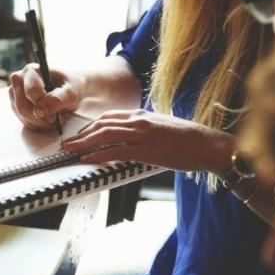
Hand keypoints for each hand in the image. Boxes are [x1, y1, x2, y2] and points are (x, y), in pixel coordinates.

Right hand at [9, 63, 83, 130]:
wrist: (69, 92)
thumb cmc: (70, 87)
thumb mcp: (71, 92)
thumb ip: (58, 99)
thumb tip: (41, 110)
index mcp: (31, 71)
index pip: (30, 91)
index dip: (42, 105)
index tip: (54, 115)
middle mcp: (19, 81)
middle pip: (23, 107)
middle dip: (41, 117)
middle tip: (55, 119)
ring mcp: (15, 96)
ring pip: (23, 117)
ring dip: (41, 122)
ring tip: (56, 117)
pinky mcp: (17, 108)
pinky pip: (25, 122)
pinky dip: (39, 125)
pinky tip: (49, 120)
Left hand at [62, 109, 232, 173]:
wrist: (207, 144)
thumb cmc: (187, 138)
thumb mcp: (160, 127)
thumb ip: (143, 129)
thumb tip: (129, 137)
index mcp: (141, 114)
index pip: (108, 117)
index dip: (89, 126)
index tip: (79, 134)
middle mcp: (138, 121)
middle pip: (101, 124)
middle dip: (80, 134)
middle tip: (66, 143)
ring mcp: (142, 134)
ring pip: (105, 135)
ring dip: (83, 143)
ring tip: (70, 151)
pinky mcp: (147, 150)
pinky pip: (116, 151)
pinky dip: (99, 155)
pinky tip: (88, 159)